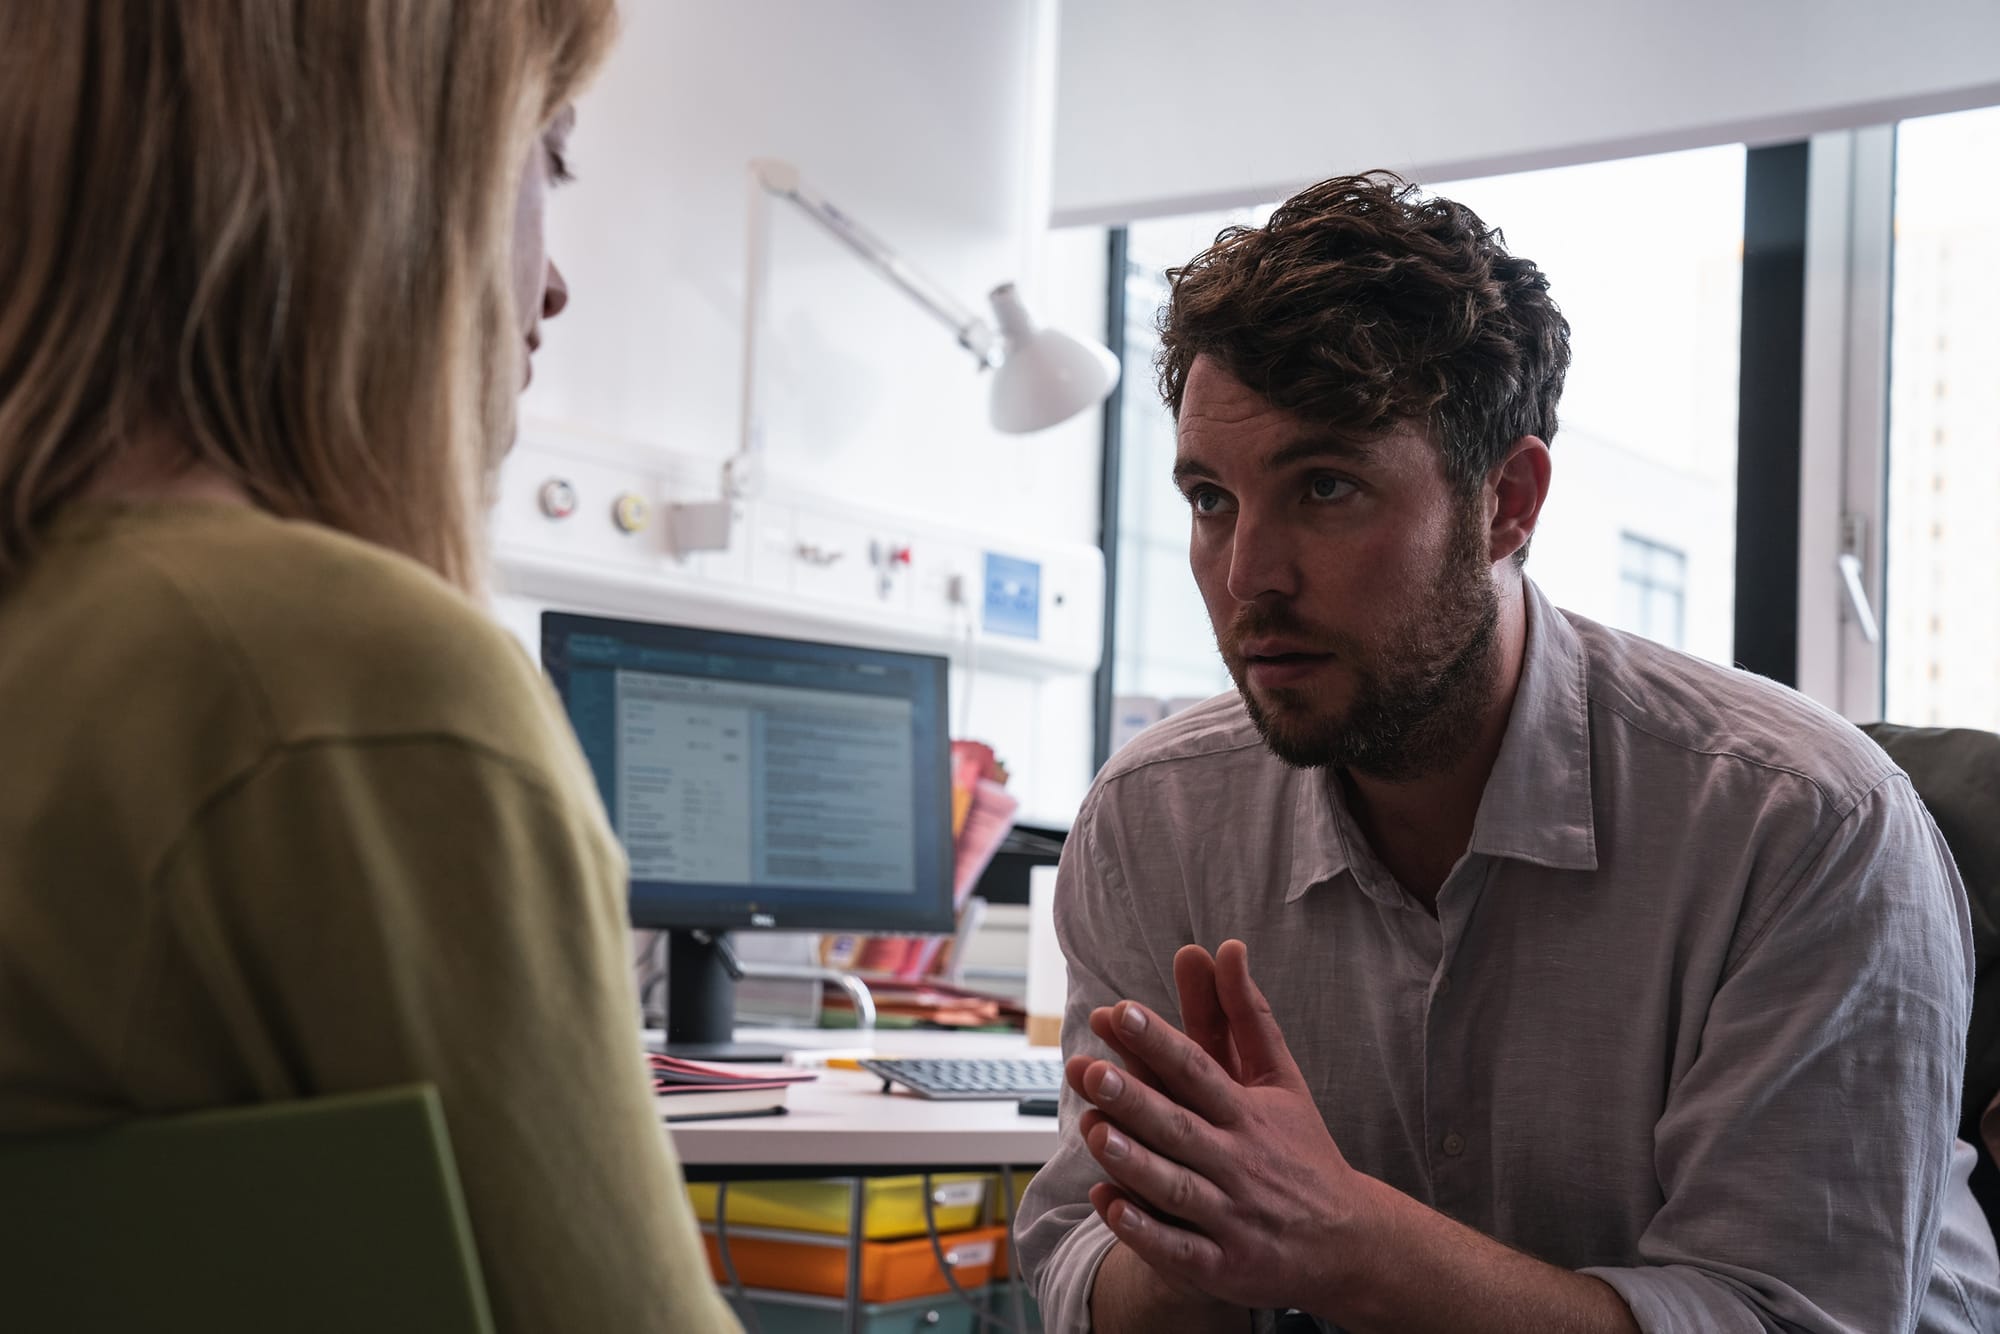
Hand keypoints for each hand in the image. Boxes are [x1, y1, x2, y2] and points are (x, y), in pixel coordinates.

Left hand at [1068, 939, 1375, 1315]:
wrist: (1350, 1242)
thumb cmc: (1301, 1149)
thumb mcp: (1280, 1080)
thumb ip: (1245, 1015)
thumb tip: (1225, 946)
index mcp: (1249, 1114)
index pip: (1200, 1071)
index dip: (1160, 1041)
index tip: (1122, 1011)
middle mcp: (1239, 1162)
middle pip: (1182, 1127)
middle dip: (1136, 1099)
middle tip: (1089, 1069)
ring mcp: (1232, 1216)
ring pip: (1177, 1188)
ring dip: (1134, 1162)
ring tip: (1092, 1130)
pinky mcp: (1224, 1266)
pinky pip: (1179, 1249)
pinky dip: (1144, 1231)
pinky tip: (1107, 1205)